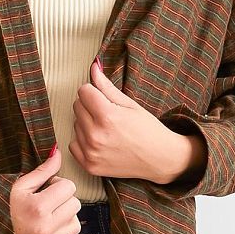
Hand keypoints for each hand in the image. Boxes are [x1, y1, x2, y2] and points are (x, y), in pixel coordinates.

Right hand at [9, 145, 81, 233]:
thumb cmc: (5, 206)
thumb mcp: (20, 186)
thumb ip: (43, 170)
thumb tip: (58, 152)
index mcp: (37, 207)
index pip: (69, 187)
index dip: (59, 185)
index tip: (47, 189)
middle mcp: (43, 229)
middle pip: (75, 205)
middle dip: (63, 201)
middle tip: (47, 203)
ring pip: (75, 225)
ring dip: (65, 219)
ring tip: (48, 217)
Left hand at [68, 58, 186, 183]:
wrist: (160, 159)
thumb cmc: (148, 130)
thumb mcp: (130, 104)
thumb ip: (107, 87)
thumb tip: (93, 68)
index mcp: (107, 116)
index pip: (83, 91)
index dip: (94, 91)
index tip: (104, 98)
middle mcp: (96, 135)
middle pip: (77, 106)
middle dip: (90, 105)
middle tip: (108, 114)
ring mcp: (91, 152)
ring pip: (75, 124)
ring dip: (87, 123)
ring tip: (107, 129)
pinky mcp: (89, 165)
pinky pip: (73, 144)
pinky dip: (83, 141)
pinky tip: (100, 141)